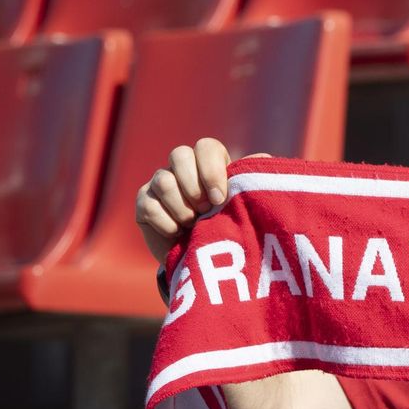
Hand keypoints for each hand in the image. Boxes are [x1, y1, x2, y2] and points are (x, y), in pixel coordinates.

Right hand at [135, 138, 267, 263]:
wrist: (204, 262)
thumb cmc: (229, 228)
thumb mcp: (244, 206)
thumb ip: (252, 180)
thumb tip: (264, 156)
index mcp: (210, 163)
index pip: (206, 146)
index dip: (211, 170)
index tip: (220, 198)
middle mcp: (183, 168)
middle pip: (179, 155)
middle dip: (193, 186)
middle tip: (206, 210)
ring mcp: (161, 183)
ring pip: (163, 180)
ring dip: (182, 208)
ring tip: (194, 225)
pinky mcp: (145, 203)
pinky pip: (149, 206)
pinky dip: (167, 224)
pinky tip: (178, 234)